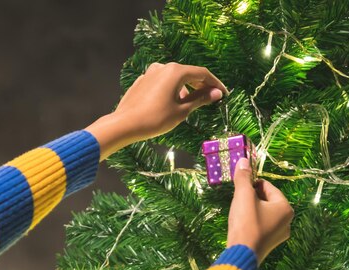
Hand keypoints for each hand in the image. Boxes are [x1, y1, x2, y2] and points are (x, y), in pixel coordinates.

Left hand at [86, 62, 227, 159]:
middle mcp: (163, 67)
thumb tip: (217, 93)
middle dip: (200, 85)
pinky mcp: (141, 81)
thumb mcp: (182, 110)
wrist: (124, 124)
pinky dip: (171, 89)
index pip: (202, 74)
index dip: (215, 84)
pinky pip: (161, 82)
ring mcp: (150, 73)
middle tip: (210, 97)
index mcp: (175, 71)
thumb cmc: (155, 119)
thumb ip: (200, 99)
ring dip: (185, 88)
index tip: (223, 93)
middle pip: (188, 73)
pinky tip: (171, 103)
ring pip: (174, 77)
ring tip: (189, 103)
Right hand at [227, 158, 293, 263]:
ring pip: (264, 213)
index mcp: (285, 207)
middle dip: (252, 198)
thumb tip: (243, 160)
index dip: (251, 185)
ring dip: (252, 210)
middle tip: (238, 202)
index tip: (240, 190)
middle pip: (267, 200)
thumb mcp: (243, 196)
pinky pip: (262, 226)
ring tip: (239, 214)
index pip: (267, 186)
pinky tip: (242, 226)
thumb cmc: (246, 222)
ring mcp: (280, 234)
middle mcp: (288, 221)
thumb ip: (243, 177)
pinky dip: (252, 223)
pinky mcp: (270, 244)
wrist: (242, 254)